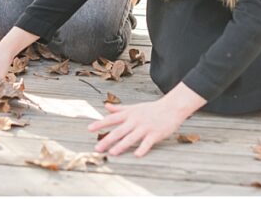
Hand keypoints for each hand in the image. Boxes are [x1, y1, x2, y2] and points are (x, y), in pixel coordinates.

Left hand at [88, 84, 205, 156]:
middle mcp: (135, 121)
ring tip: (113, 153)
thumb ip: (119, 109)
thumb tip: (106, 106)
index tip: (89, 129)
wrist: (171, 107)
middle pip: (119, 131)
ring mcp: (145, 127)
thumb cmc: (151, 109)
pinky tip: (136, 155)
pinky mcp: (155, 134)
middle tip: (97, 148)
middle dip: (107, 139)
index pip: (112, 119)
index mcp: (129, 114)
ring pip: (131, 137)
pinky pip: (147, 142)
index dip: (100, 123)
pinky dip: (142, 148)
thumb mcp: (134, 107)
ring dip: (122, 145)